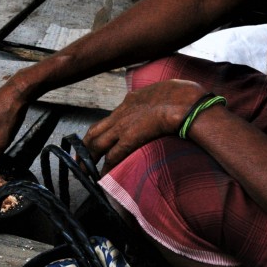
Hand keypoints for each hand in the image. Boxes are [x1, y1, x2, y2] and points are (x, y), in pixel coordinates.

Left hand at [83, 80, 207, 170]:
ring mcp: (123, 125)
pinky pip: (112, 155)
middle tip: (81, 157)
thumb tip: (169, 105)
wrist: (186, 101)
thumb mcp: (167, 90)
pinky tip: (101, 175)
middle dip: (86, 145)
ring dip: (89, 157)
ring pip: (97, 142)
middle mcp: (122, 111)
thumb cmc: (184, 94)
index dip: (104, 130)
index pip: (112, 117)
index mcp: (132, 100)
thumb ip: (162, 99)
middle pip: (96, 129)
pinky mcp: (129, 137)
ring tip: (84, 169)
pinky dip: (105, 166)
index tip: (100, 138)